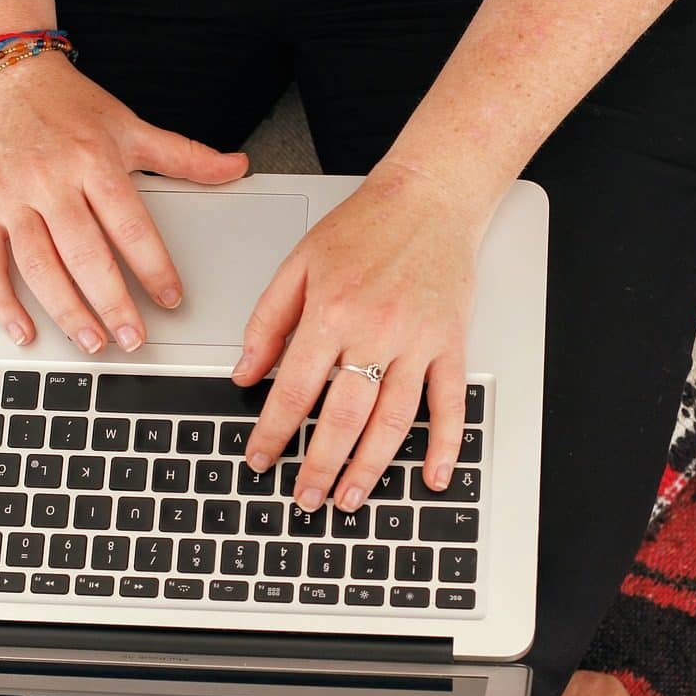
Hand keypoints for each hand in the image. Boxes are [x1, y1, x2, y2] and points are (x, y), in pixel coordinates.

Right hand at [0, 55, 248, 349]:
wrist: (3, 72)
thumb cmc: (66, 103)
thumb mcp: (129, 125)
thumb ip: (184, 155)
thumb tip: (236, 166)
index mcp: (93, 160)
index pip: (129, 224)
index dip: (153, 265)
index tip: (171, 298)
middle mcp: (51, 181)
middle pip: (84, 253)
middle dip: (111, 302)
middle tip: (133, 338)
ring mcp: (12, 197)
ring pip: (37, 265)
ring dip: (65, 310)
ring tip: (92, 342)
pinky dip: (2, 302)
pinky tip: (24, 330)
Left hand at [236, 160, 486, 511]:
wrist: (429, 197)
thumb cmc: (364, 226)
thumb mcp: (298, 264)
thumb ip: (267, 321)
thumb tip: (244, 372)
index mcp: (330, 312)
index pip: (294, 389)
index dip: (272, 431)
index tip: (259, 459)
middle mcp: (374, 331)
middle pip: (342, 417)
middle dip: (319, 466)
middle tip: (305, 498)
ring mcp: (417, 342)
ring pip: (393, 421)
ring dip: (369, 467)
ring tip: (350, 498)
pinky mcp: (451, 343)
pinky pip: (449, 404)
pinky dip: (445, 445)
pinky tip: (432, 476)